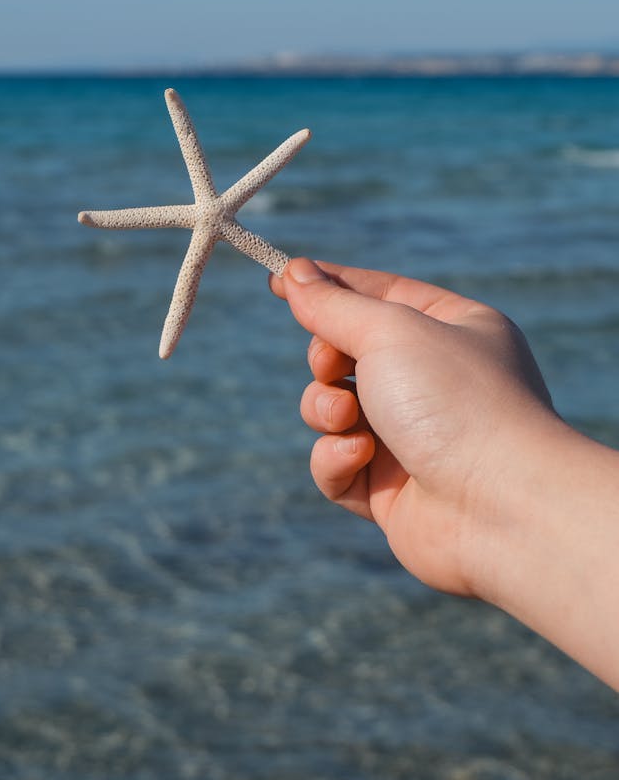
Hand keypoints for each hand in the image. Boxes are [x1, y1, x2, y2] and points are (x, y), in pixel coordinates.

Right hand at [270, 257, 557, 598]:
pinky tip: (360, 458)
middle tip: (332, 365)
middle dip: (326, 358)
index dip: (328, 286)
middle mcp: (437, 381)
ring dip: (325, 409)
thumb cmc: (455, 401)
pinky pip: (339, 465)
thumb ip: (332, 304)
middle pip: (347, 352)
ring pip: (334, 409)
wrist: (501, 506)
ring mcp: (414, 438)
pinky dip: (337, 459)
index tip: (279, 279)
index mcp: (454, 329)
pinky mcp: (393, 492)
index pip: (379, 294)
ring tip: (347, 418)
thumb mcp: (389, 330)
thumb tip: (294, 273)